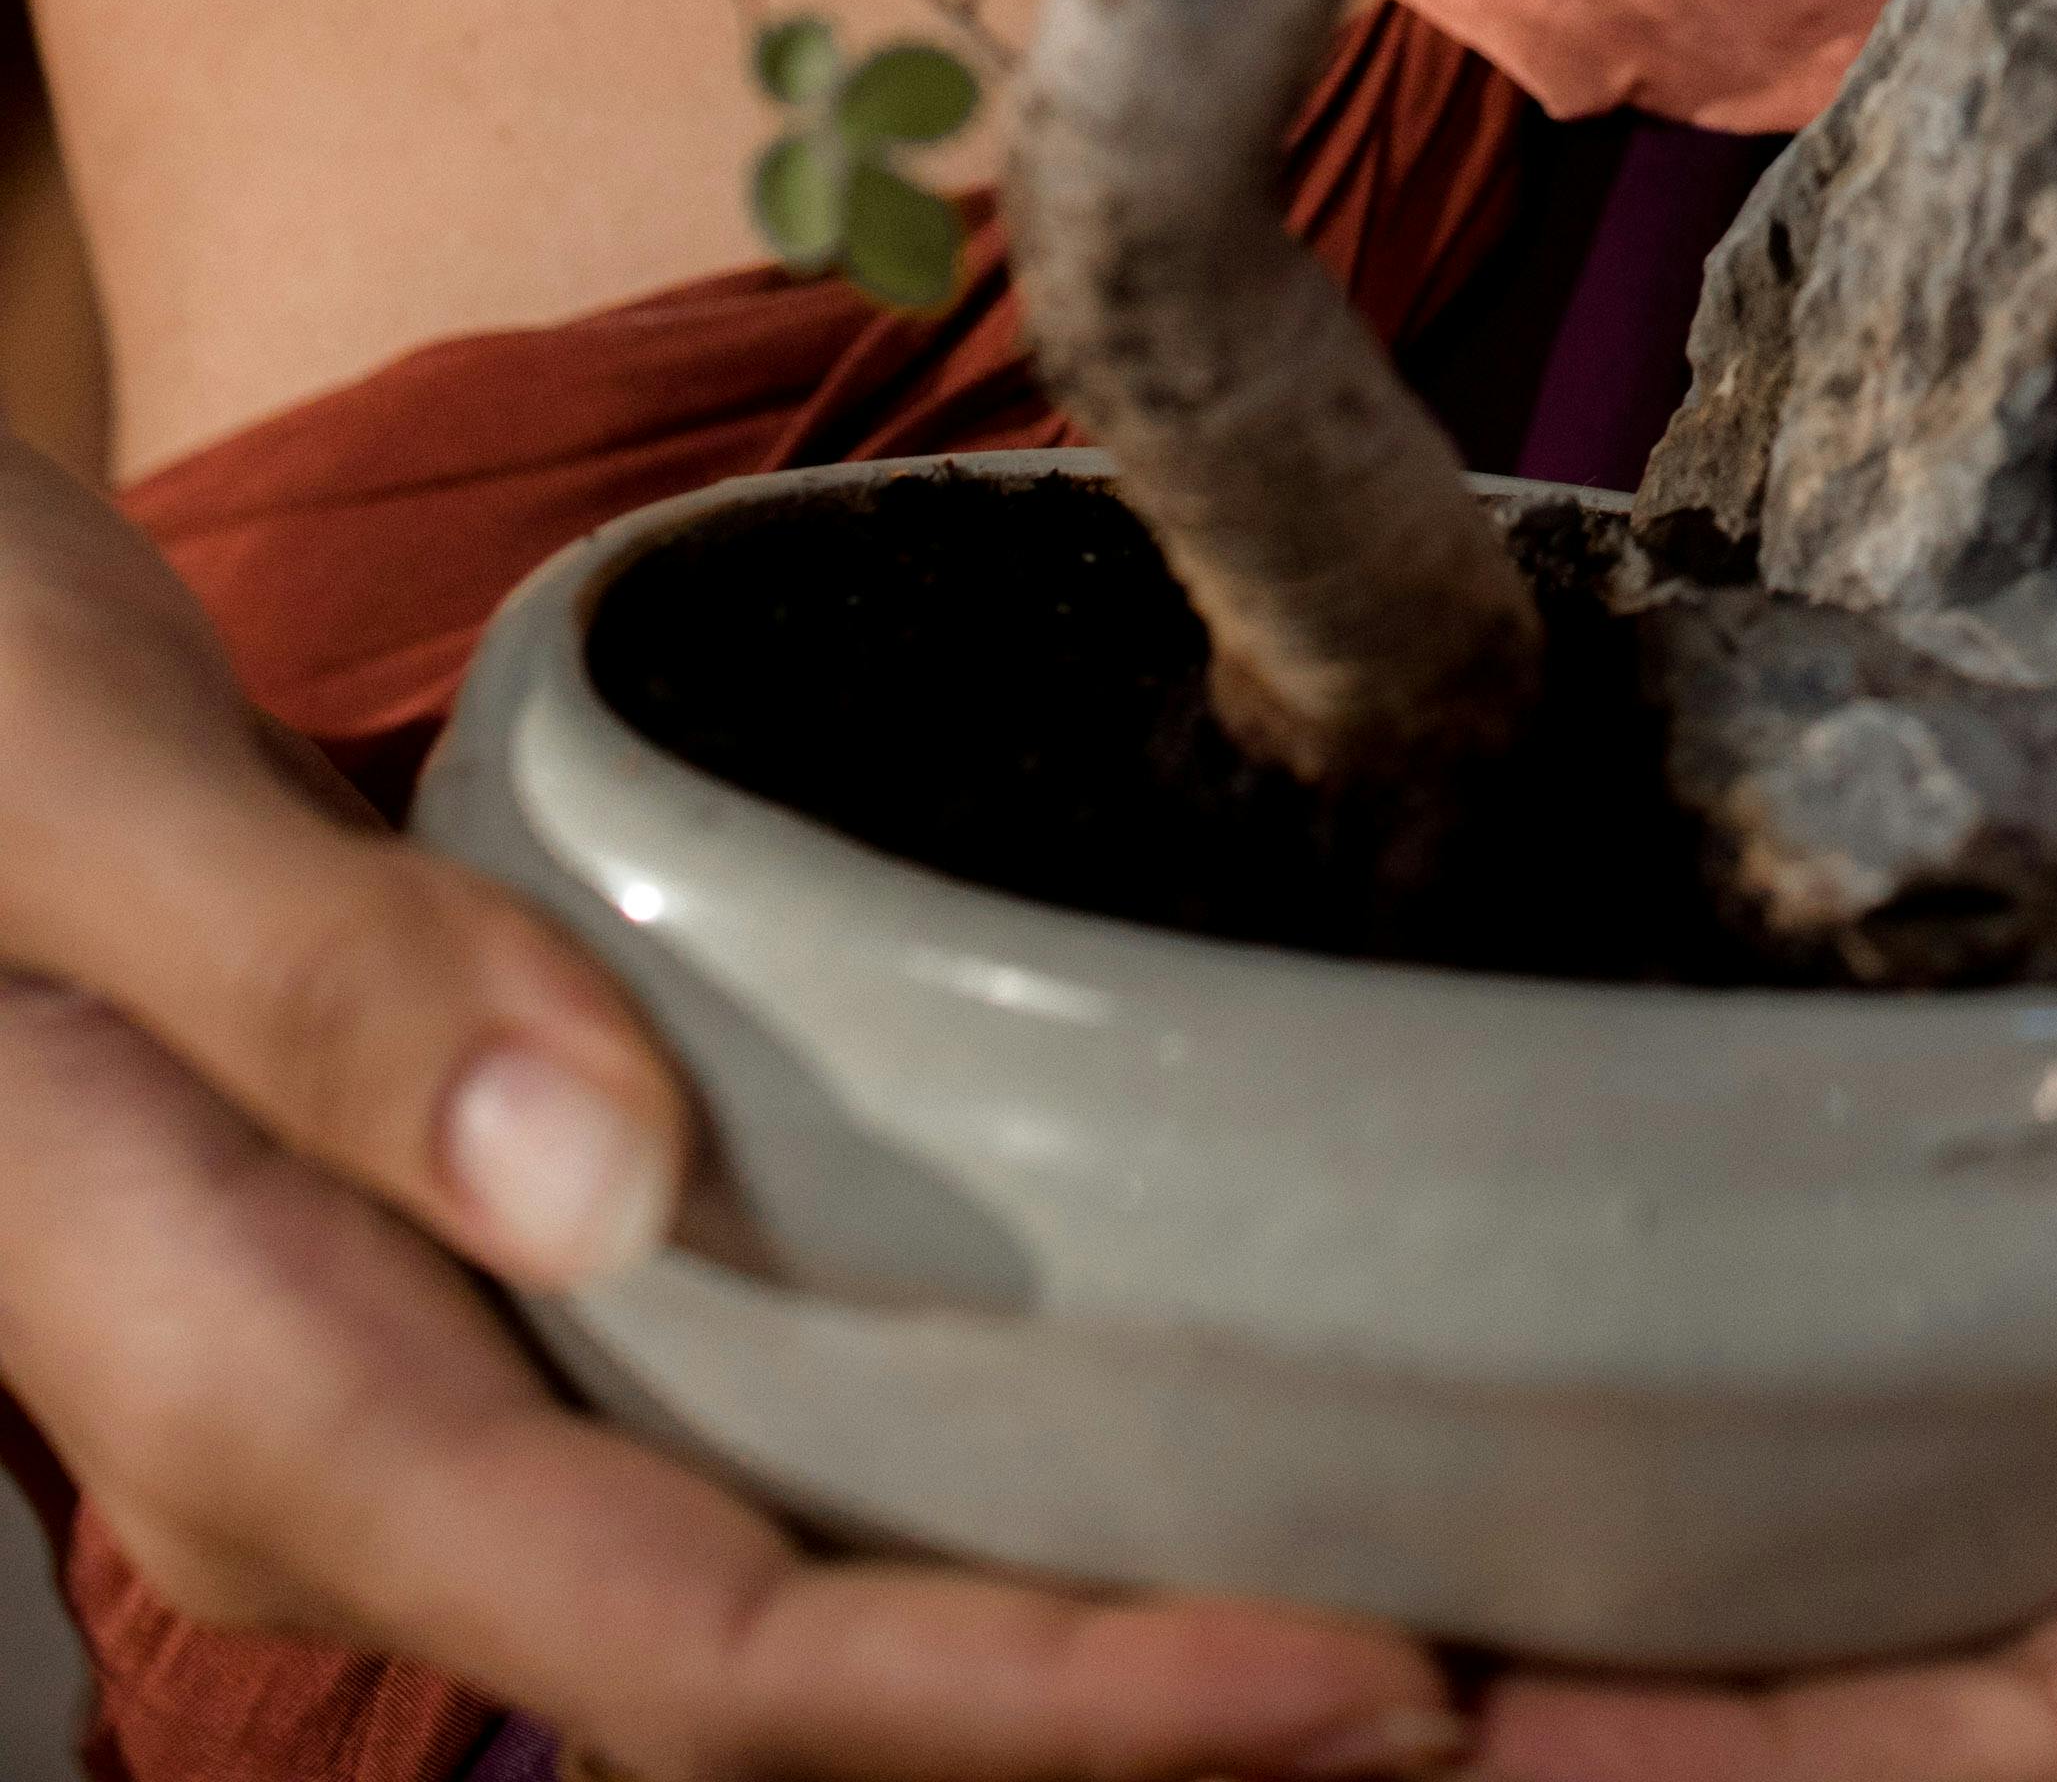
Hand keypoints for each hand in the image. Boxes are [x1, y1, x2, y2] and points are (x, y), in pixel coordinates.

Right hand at [0, 436, 1460, 1781]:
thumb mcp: (59, 800)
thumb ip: (313, 992)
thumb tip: (605, 1183)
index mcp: (257, 1389)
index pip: (699, 1651)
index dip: (1038, 1704)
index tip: (1354, 1681)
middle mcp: (350, 1451)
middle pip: (776, 1682)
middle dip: (1114, 1721)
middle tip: (1482, 1673)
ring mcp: (417, 1376)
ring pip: (775, 1588)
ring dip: (1062, 1623)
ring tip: (1403, 1582)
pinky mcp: (474, 1278)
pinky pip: (743, 1438)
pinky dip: (961, 1468)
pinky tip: (1149, 1399)